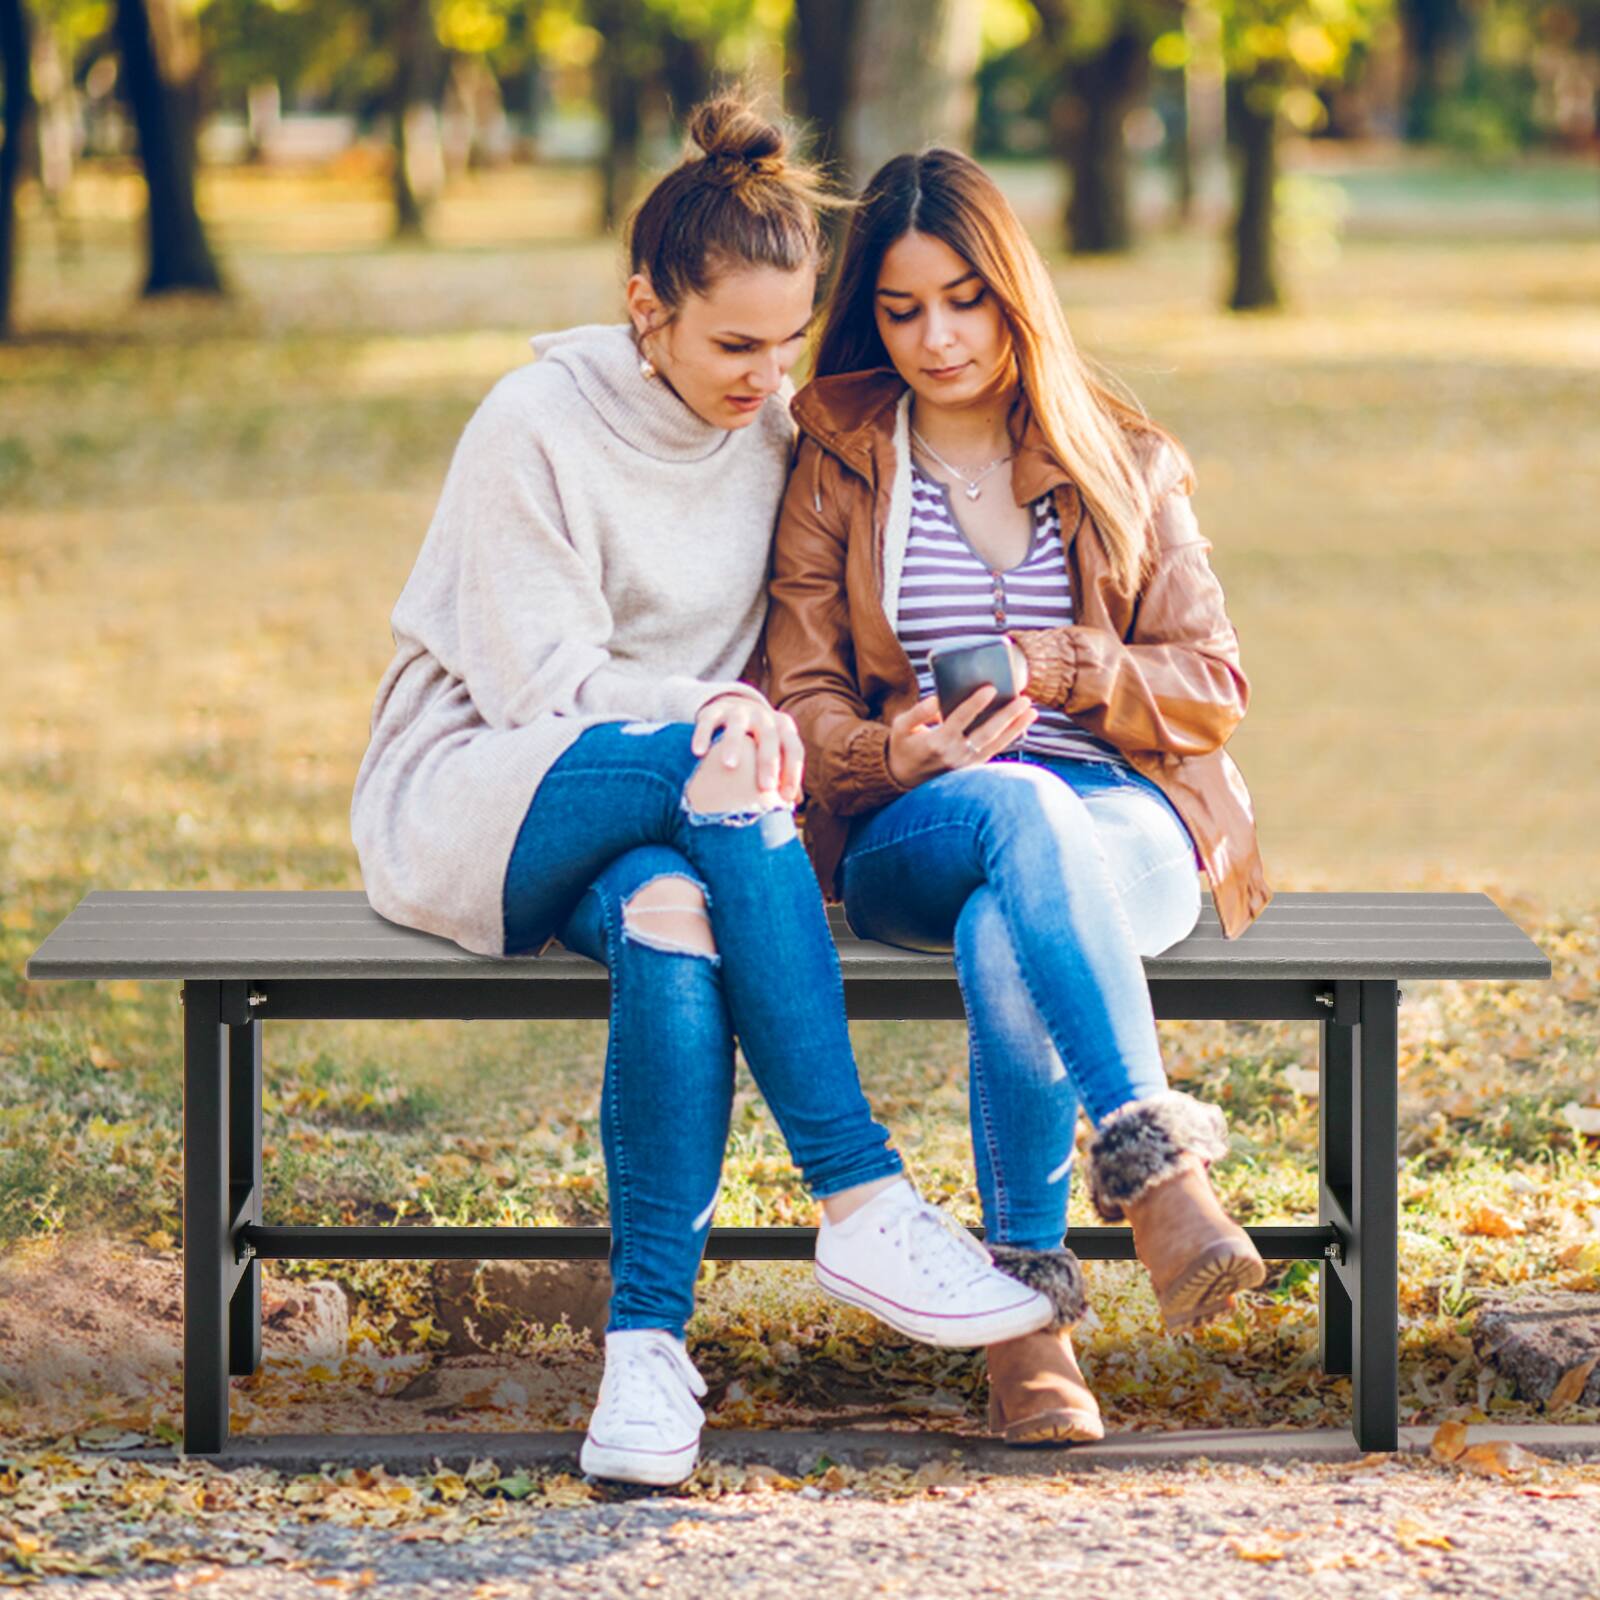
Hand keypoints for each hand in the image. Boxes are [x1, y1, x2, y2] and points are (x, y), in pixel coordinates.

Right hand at [691, 694, 804, 804]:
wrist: (737, 707)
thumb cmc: (760, 741)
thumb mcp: (776, 750)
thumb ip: (784, 772)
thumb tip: (795, 802)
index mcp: (783, 727)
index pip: (793, 748)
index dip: (793, 771)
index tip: (785, 796)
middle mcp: (763, 717)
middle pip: (769, 737)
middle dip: (768, 762)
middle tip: (765, 788)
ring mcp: (738, 711)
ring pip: (737, 725)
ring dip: (734, 744)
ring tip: (729, 766)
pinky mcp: (714, 710)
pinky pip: (707, 721)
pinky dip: (702, 735)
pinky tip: (698, 752)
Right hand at [885, 684, 1036, 788]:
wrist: (901, 778)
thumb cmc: (902, 746)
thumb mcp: (901, 726)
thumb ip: (918, 712)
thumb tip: (937, 699)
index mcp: (936, 741)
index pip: (959, 719)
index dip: (975, 704)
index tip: (990, 688)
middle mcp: (953, 754)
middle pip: (985, 733)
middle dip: (1006, 716)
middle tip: (1024, 698)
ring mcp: (964, 764)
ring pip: (995, 745)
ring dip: (1015, 728)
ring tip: (1031, 711)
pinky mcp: (970, 768)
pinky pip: (993, 752)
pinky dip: (1008, 739)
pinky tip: (1021, 725)